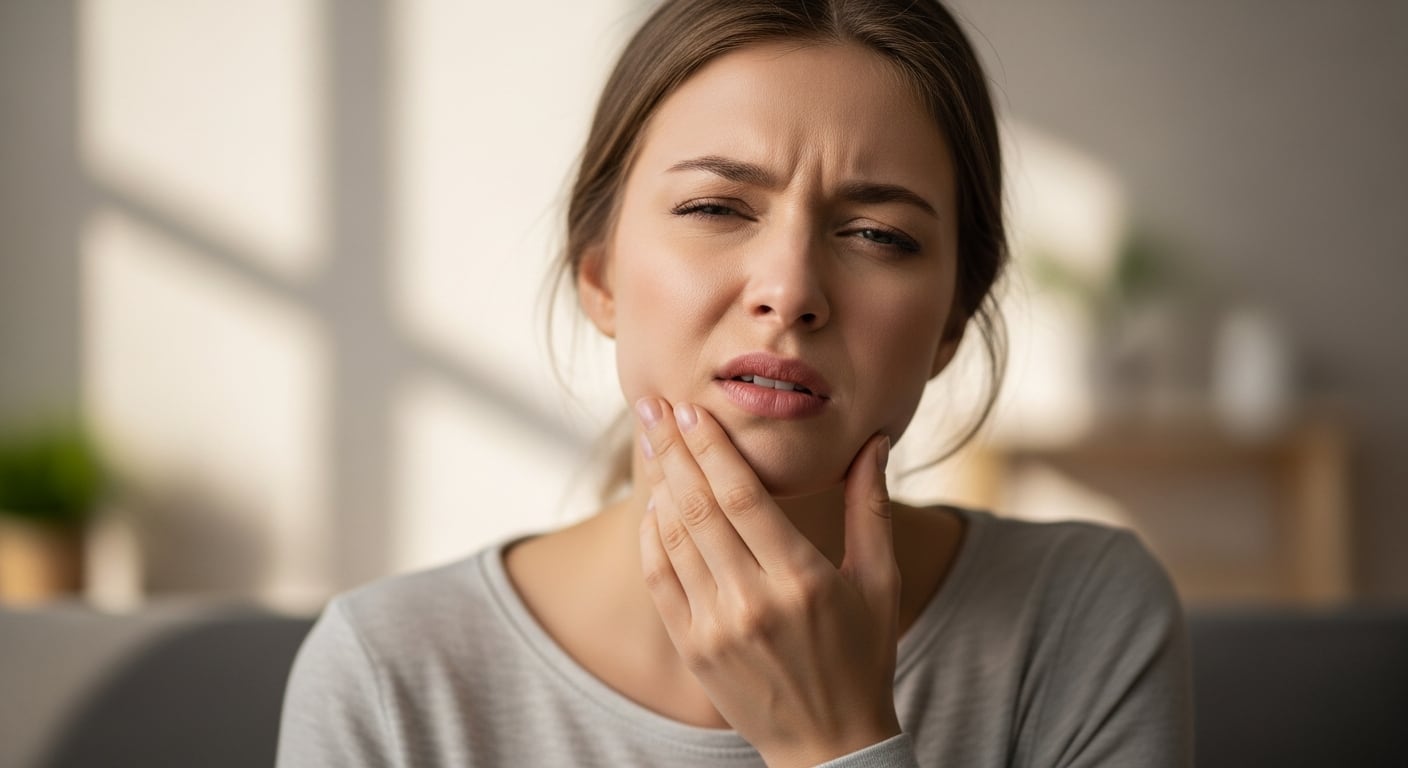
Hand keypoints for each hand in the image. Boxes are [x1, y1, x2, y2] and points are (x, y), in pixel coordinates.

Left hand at [635, 397, 901, 767]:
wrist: (829, 744)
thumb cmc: (863, 656)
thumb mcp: (880, 581)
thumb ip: (870, 507)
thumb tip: (874, 441)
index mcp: (801, 579)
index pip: (743, 496)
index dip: (712, 448)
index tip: (690, 409)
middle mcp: (752, 601)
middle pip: (699, 507)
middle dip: (673, 450)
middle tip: (652, 405)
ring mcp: (716, 628)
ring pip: (674, 539)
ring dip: (658, 484)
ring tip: (650, 442)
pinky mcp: (692, 648)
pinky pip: (660, 579)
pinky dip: (651, 537)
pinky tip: (653, 504)